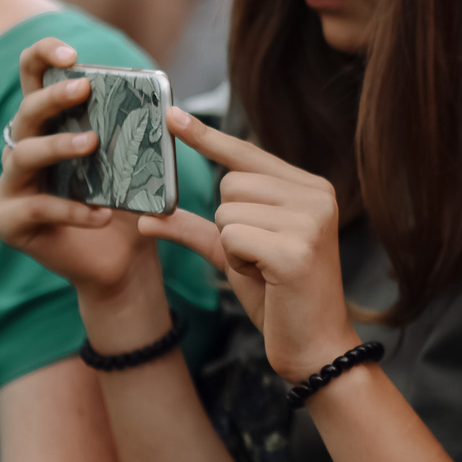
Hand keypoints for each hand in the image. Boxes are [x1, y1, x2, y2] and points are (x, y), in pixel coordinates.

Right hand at [0, 40, 158, 303]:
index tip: (72, 53)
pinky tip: (101, 215)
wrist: (123, 259)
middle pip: (26, 112)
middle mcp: (22, 148)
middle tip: (85, 89)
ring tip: (93, 145)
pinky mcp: (9, 220)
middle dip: (54, 97)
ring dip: (58, 146)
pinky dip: (72, 210)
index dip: (43, 56)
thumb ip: (137, 131)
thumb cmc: (126, 202)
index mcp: (48, 125)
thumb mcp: (135, 161)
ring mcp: (11, 184)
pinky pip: (37, 209)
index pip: (32, 77)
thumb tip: (166, 105)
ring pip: (22, 156)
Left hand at [145, 108, 356, 384]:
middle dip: (229, 223)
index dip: (207, 137)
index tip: (171, 114)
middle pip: (230, 183)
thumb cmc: (280, 298)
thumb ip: (196, 229)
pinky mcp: (296, 248)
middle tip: (261, 256)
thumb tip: (145, 218)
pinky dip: (237, 262)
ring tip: (267, 268)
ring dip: (233, 246)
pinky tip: (269, 278)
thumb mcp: (235, 255)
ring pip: (227, 211)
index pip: (248, 154)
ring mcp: (310, 220)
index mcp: (310, 189)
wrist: (316, 348)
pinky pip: (231, 237)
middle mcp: (316, 196)